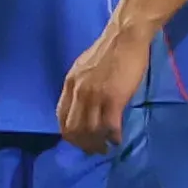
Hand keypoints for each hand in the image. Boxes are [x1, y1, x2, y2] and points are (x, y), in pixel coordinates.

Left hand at [55, 19, 149, 154]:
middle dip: (83, 144)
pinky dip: (113, 137)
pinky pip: (110, 126)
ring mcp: (96, 96)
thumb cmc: (109, 51)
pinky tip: (117, 139)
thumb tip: (82, 105)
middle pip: (74, 129)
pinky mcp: (114, 98)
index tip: (79, 141)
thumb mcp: (84, 68)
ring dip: (98, 144)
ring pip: (90, 131)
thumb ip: (80, 87)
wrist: (125, 37)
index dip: (69, 134)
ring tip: (106, 148)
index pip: (61, 118)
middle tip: (94, 150)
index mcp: (70, 84)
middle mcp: (79, 92)